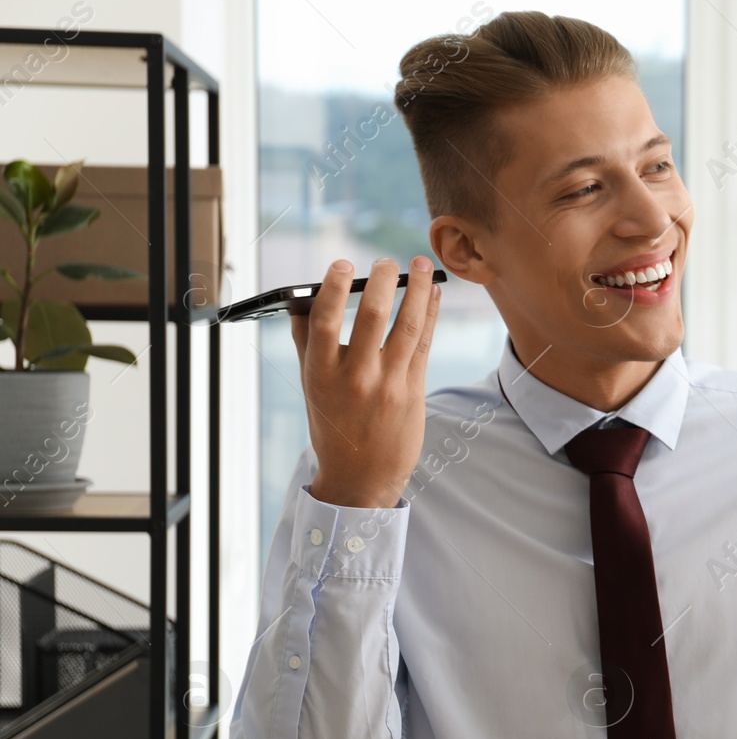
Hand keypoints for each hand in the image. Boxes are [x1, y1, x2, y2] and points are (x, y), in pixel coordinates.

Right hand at [291, 256, 440, 508]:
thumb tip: (301, 299)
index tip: (343, 264)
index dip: (335, 288)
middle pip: (371, 317)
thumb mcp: (310, 387)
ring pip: (407, 326)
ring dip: (417, 290)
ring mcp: (387, 385)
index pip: (324, 320)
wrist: (361, 477)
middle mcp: (354, 378)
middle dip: (382, 282)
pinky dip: (430, 314)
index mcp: (320, 373)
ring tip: (421, 265)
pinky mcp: (412, 391)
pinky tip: (433, 295)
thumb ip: (306, 343)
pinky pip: (424, 344)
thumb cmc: (332, 425)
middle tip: (386, 261)